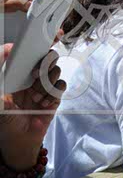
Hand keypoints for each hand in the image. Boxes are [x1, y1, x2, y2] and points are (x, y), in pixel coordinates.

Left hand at [0, 48, 64, 169]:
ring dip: (47, 83)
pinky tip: (43, 103)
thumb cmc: (5, 121)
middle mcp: (31, 76)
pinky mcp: (55, 95)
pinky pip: (61, 85)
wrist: (19, 141)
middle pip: (46, 57)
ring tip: (36, 97)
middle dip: (45, 63)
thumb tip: (3, 51)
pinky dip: (53, 92)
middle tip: (37, 74)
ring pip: (55, 70)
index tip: (43, 36)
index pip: (27, 52)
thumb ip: (0, 75)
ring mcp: (44, 85)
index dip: (36, 42)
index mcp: (16, 73)